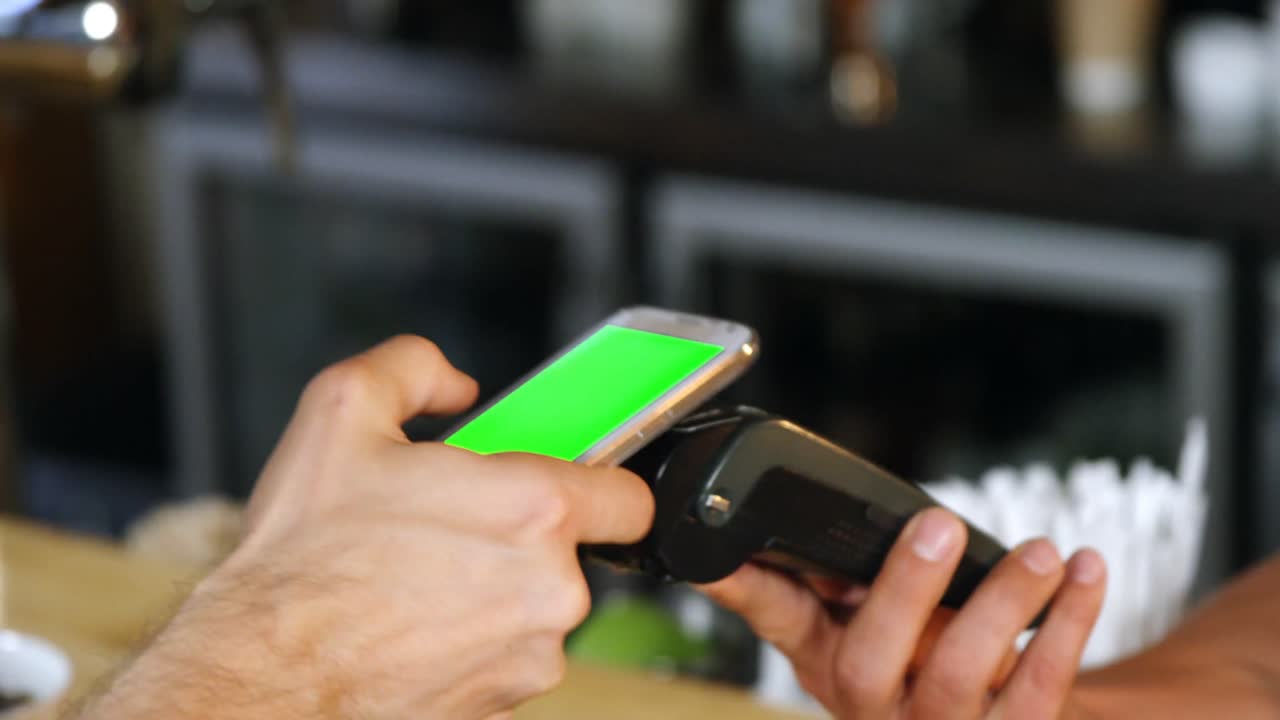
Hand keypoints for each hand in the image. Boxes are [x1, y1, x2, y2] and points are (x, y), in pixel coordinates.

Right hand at [86, 336, 654, 719]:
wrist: (258, 676)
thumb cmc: (301, 562)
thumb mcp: (341, 411)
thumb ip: (413, 367)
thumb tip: (455, 383)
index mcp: (532, 510)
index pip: (630, 498)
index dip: (602, 486)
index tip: (573, 488)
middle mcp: (550, 592)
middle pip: (571, 553)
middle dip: (519, 538)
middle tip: (449, 530)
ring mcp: (530, 658)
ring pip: (537, 611)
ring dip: (494, 594)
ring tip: (418, 583)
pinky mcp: (503, 707)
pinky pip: (506, 659)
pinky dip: (471, 644)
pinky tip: (412, 630)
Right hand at [699, 508, 1106, 719]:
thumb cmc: (934, 654)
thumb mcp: (881, 622)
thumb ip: (854, 579)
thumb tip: (832, 525)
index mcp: (828, 657)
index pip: (773, 616)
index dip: (741, 588)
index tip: (717, 557)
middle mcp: (871, 704)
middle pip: (873, 657)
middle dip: (907, 587)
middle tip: (940, 524)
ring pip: (961, 675)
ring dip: (1006, 604)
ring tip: (1042, 553)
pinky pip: (1040, 689)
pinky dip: (1069, 624)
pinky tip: (1086, 574)